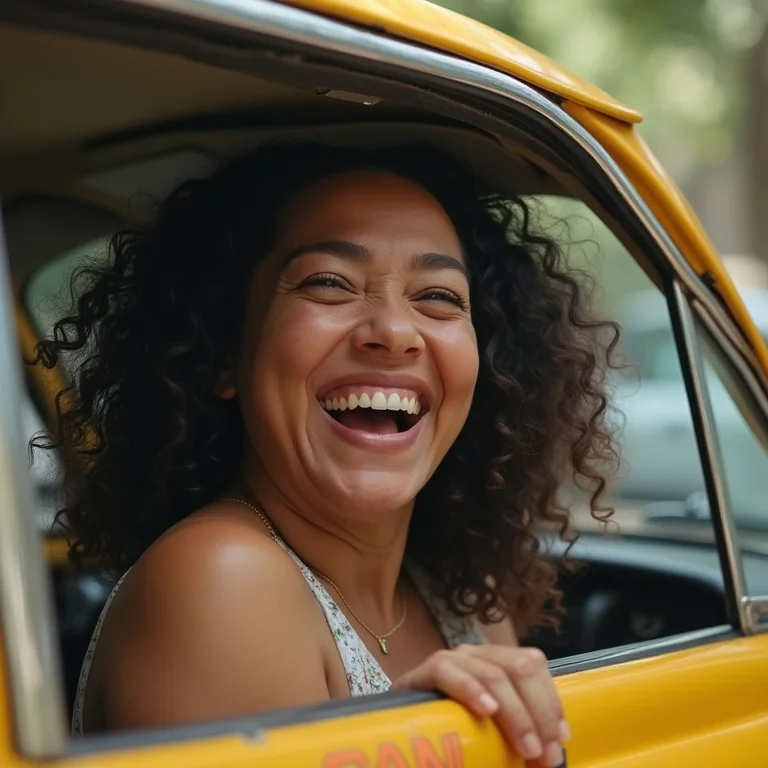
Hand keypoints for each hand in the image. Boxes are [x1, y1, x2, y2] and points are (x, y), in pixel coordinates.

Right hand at [392, 645, 567, 767]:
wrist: (402, 730)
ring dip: (515, 713)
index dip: (551, 703)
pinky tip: (486, 711)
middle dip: (538, 712)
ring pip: (493, 672)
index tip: (558, 743)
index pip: (534, 665)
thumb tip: (555, 748)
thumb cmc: (453, 731)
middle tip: (541, 753)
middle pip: (520, 666)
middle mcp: (476, 654)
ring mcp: (451, 659)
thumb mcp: (493, 732)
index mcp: (497, 662)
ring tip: (525, 748)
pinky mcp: (423, 672)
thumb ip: (519, 733)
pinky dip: (472, 690)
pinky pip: (449, 671)